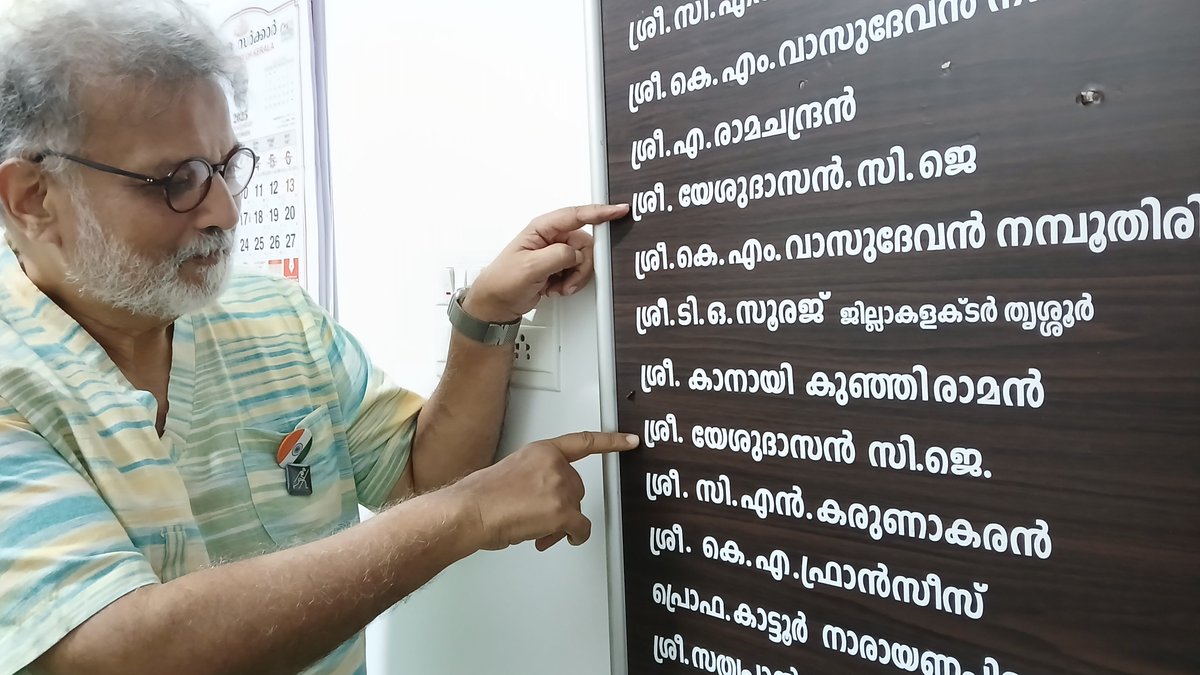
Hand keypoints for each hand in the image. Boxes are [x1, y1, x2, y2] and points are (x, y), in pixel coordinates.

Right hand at [450, 431, 639, 550]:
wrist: (470, 511)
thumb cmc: (481, 496)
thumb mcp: (511, 470)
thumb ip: (534, 477)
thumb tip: (540, 498)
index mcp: (542, 451)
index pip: (583, 442)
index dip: (610, 442)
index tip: (630, 441)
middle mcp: (555, 465)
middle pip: (577, 488)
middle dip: (562, 505)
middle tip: (541, 518)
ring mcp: (560, 487)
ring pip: (576, 510)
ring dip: (561, 523)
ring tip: (536, 529)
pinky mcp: (562, 511)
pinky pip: (580, 528)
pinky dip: (574, 536)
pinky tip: (564, 539)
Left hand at [464, 203, 629, 322]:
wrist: (497, 303)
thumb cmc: (503, 281)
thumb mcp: (530, 267)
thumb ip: (557, 256)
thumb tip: (577, 254)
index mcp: (542, 229)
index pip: (576, 215)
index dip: (600, 212)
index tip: (619, 210)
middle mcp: (551, 238)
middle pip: (585, 245)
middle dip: (581, 266)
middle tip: (568, 281)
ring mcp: (555, 253)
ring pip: (584, 261)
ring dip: (575, 278)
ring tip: (558, 287)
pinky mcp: (558, 267)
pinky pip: (578, 272)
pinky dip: (571, 283)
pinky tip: (556, 288)